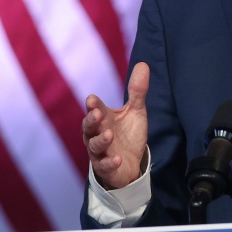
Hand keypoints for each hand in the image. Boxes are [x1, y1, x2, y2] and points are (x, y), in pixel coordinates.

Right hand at [82, 62, 149, 189]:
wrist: (131, 163)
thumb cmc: (128, 134)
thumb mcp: (135, 111)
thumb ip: (137, 91)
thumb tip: (143, 64)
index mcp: (102, 118)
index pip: (94, 109)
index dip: (93, 105)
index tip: (93, 100)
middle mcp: (96, 134)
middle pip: (88, 127)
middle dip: (91, 120)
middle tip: (97, 114)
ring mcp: (99, 152)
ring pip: (94, 146)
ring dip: (101, 140)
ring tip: (109, 135)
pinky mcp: (106, 167)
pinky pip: (105, 166)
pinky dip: (110, 162)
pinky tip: (118, 158)